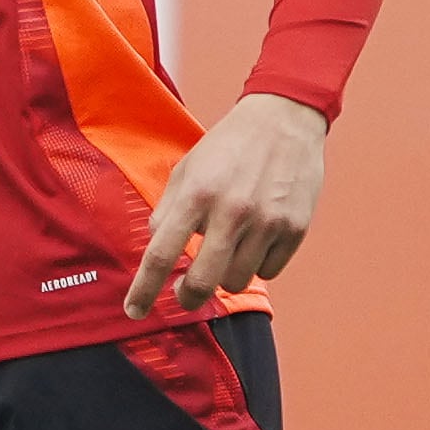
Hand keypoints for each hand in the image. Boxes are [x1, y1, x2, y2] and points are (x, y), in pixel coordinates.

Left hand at [125, 94, 327, 318]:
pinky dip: (258, 264)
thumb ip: (168, 209)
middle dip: (188, 297)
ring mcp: (267, 222)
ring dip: (226, 274)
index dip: (144, 290)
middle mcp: (232, 212)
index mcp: (197, 194)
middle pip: (202, 282)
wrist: (284, 118)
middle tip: (185, 294)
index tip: (135, 310)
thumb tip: (158, 246)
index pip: (162, 255)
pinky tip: (257, 238)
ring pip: (237, 282)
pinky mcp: (294, 228)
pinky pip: (269, 271)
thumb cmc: (230, 145)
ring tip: (229, 247)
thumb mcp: (188, 168)